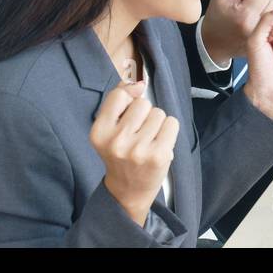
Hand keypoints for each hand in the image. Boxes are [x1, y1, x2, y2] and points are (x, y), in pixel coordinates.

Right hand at [91, 79, 180, 225]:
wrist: (128, 190)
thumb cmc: (121, 154)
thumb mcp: (109, 129)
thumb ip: (119, 101)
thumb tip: (138, 83)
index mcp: (99, 132)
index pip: (119, 95)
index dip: (129, 99)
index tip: (128, 113)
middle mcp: (117, 141)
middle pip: (143, 103)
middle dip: (144, 114)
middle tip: (138, 134)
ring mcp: (138, 150)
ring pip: (159, 113)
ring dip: (157, 123)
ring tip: (148, 141)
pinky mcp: (159, 155)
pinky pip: (172, 122)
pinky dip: (169, 131)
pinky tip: (159, 144)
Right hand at [201, 0, 272, 64]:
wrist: (215, 41)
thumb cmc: (217, 16)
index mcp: (246, 15)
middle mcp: (258, 27)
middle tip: (247, 4)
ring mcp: (264, 33)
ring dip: (267, 5)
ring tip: (252, 11)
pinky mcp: (267, 37)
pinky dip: (270, 15)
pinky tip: (257, 18)